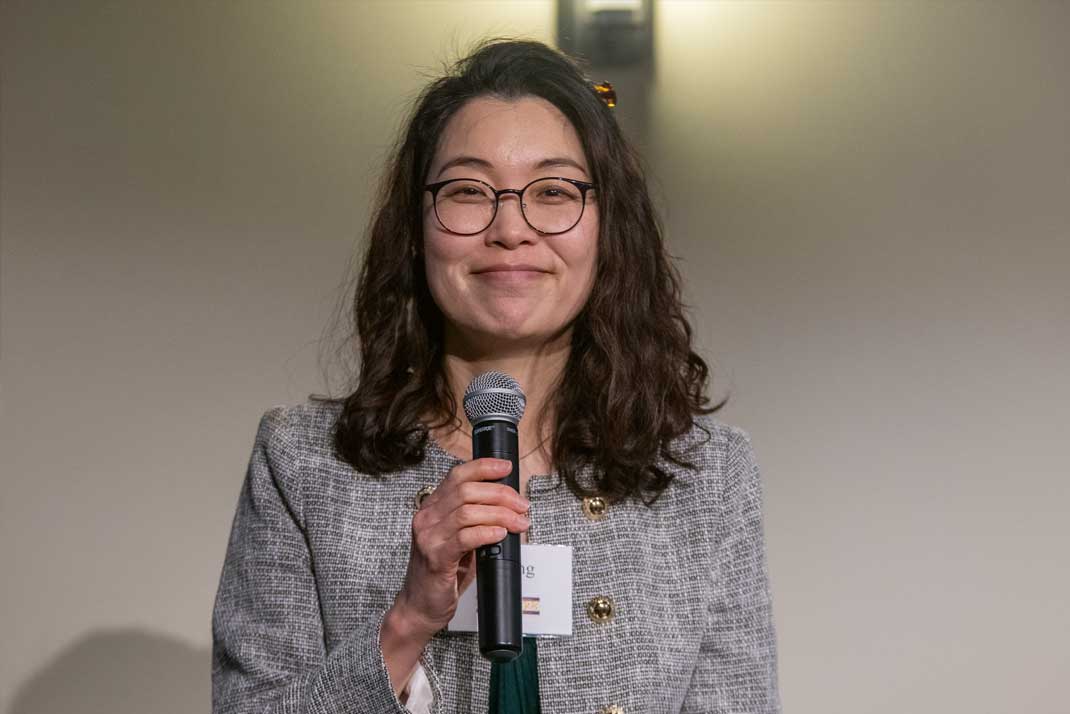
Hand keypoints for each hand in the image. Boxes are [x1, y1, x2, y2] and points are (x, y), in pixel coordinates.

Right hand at [389, 457, 529, 639]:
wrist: (420, 606)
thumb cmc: (443, 572)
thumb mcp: (460, 538)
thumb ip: (477, 519)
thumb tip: (512, 506)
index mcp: (433, 507)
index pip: (458, 475)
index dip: (484, 467)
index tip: (507, 468)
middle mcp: (427, 517)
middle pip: (467, 491)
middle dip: (501, 494)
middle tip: (522, 506)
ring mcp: (428, 536)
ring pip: (468, 511)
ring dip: (500, 514)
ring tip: (519, 522)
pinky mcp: (435, 557)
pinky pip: (465, 537)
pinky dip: (487, 532)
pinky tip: (501, 534)